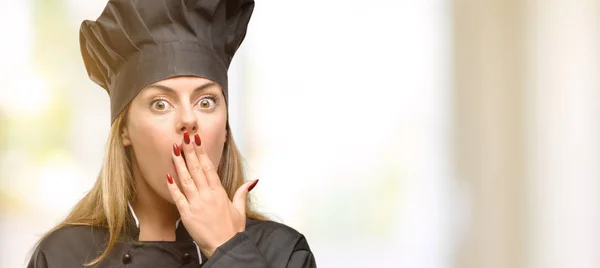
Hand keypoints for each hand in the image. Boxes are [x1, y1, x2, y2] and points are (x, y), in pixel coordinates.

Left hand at [166, 131, 258, 257]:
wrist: (225, 247)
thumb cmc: (231, 231)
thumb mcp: (240, 210)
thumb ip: (242, 193)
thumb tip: (252, 181)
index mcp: (219, 192)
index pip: (209, 167)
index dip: (202, 152)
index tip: (197, 140)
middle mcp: (207, 195)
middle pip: (196, 168)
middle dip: (189, 152)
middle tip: (183, 137)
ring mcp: (196, 204)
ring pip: (186, 179)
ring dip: (179, 163)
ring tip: (173, 150)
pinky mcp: (187, 214)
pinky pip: (178, 197)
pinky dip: (172, 185)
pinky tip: (167, 174)